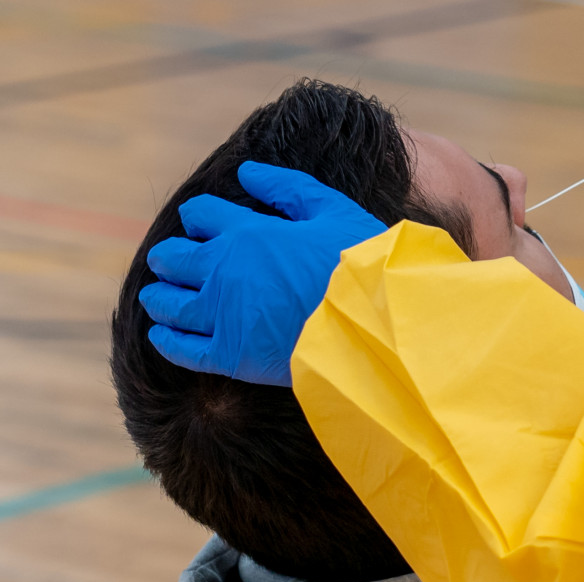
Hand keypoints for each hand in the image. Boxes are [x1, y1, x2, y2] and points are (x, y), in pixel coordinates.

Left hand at [139, 161, 385, 385]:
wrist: (373, 324)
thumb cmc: (360, 264)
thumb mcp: (332, 211)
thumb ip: (287, 188)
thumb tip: (246, 171)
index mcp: (246, 233)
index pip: (201, 215)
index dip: (199, 218)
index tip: (202, 225)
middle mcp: (223, 271)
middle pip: (174, 258)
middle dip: (170, 257)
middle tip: (170, 262)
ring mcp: (222, 315)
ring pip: (169, 304)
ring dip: (159, 297)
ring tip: (157, 297)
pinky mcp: (231, 355)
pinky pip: (183, 349)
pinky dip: (166, 341)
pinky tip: (162, 335)